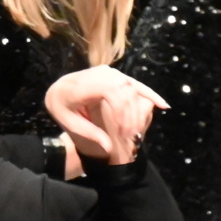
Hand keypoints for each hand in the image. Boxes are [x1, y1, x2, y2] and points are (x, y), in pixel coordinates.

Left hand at [44, 66, 170, 164]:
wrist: (58, 89)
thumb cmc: (61, 106)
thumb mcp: (68, 121)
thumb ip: (89, 133)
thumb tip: (109, 148)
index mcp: (82, 84)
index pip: (111, 91)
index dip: (122, 110)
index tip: (123, 131)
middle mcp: (97, 73)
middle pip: (124, 89)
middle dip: (131, 113)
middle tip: (131, 135)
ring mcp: (108, 72)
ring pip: (132, 86)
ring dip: (138, 108)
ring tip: (139, 128)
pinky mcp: (116, 75)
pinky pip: (134, 83)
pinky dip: (149, 94)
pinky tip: (162, 105)